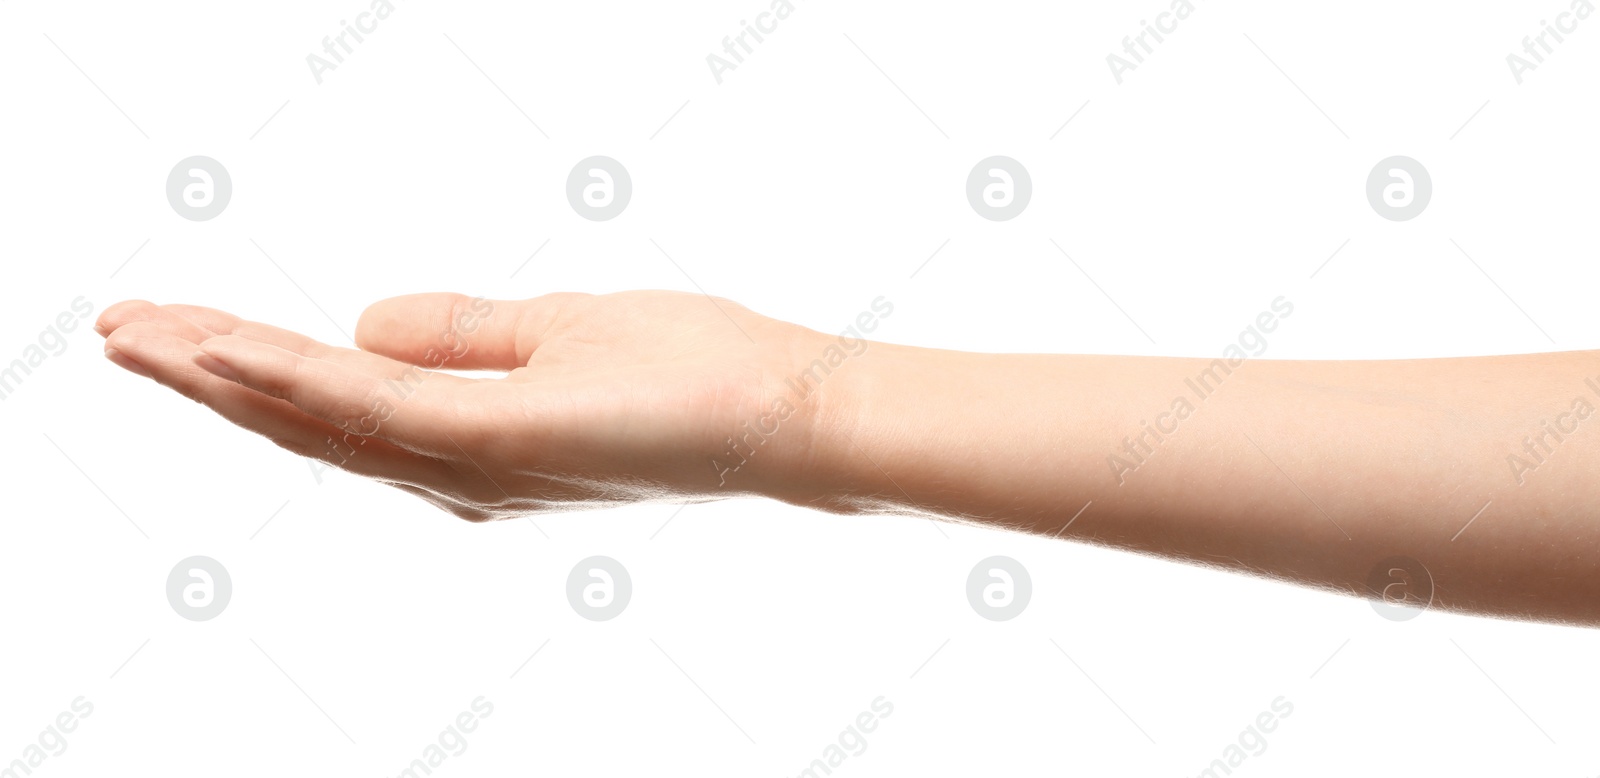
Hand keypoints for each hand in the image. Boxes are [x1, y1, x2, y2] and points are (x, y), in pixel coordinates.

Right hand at [97, 291, 838, 519]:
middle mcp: (455, 470)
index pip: (330, 400)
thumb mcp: (551, 335)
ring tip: (135, 334)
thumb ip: (455, 335)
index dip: (242, 368)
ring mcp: (475, 463)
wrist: (783, 413)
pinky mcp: (503, 441)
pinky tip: (230, 348)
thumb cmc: (686, 374)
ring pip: (320, 417)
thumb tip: (361, 321)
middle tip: (113, 331)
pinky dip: (298, 377)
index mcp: (464, 442)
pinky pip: (379, 405)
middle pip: (304, 420)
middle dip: (204, 377)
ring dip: (222, 373)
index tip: (165, 325)